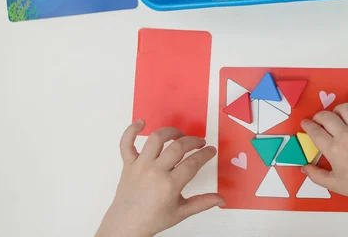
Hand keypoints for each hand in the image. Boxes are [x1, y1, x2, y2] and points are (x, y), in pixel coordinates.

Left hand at [96, 120, 224, 236]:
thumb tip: (221, 200)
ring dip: (170, 132)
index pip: (193, 163)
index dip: (205, 154)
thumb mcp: (181, 212)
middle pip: (178, 147)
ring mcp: (140, 166)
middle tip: (199, 143)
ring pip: (156, 139)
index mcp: (170, 185)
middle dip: (193, 141)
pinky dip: (131, 130)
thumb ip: (203, 203)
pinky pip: (126, 143)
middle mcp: (155, 172)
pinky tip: (141, 123)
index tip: (210, 151)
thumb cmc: (153, 219)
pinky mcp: (128, 164)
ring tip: (179, 135)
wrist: (126, 225)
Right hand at [301, 102, 347, 207]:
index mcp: (334, 149)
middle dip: (318, 116)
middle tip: (318, 121)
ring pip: (345, 108)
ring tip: (337, 117)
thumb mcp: (334, 184)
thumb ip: (316, 175)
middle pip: (326, 116)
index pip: (314, 131)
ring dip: (337, 110)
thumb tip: (303, 167)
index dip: (307, 125)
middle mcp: (346, 135)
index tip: (305, 124)